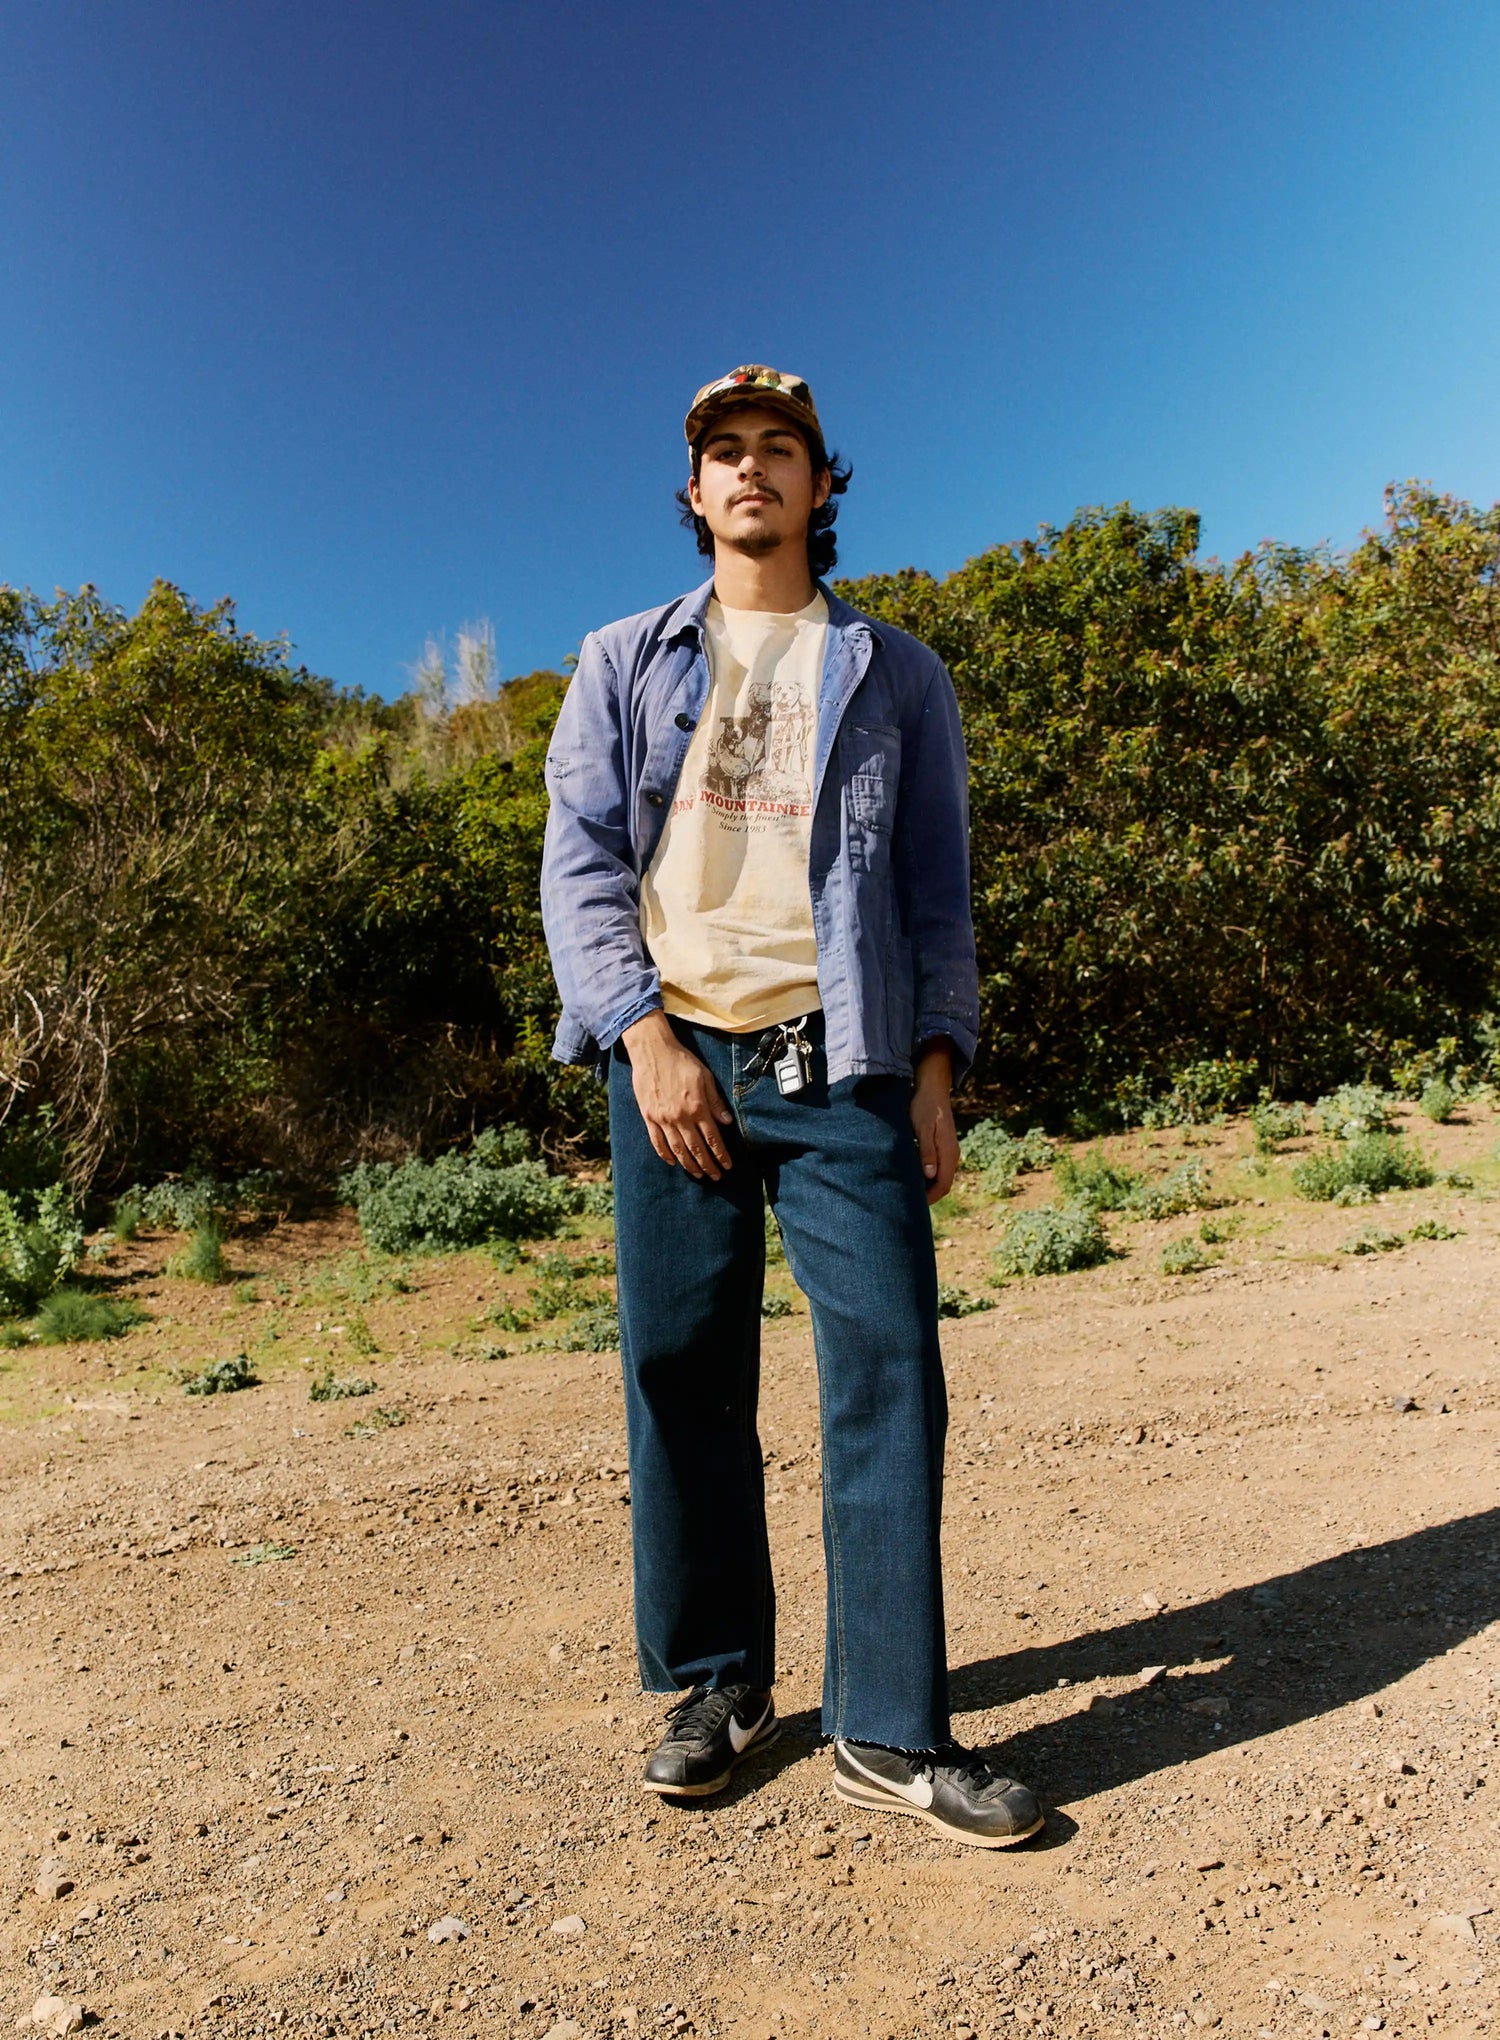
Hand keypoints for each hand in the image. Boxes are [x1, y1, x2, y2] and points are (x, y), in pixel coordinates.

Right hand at [622, 1011, 734, 1178]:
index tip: (727, 1166)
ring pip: (678, 1150)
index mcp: (697, 1107)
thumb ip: (715, 1102)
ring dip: (689, 1165)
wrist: (653, 1052)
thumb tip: (727, 1123)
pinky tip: (673, 1162)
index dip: (721, 1154)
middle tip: (716, 1176)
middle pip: (696, 1149)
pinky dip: (665, 1155)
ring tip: (698, 1175)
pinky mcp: (648, 1117)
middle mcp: (680, 1117)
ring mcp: (663, 1119)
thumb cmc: (682, 1061)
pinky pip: (657, 1142)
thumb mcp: (705, 1078)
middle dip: (708, 1165)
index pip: (712, 1138)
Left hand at [911, 1039, 958, 1204]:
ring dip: (926, 1186)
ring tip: (907, 1193)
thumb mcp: (922, 1128)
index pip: (943, 1184)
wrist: (932, 1088)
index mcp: (949, 1152)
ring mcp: (948, 1150)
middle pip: (942, 1184)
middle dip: (928, 1196)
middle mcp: (951, 1154)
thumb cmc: (924, 1107)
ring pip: (939, 1176)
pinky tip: (911, 1176)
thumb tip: (929, 1175)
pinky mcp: (941, 1146)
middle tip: (908, 1204)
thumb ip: (926, 1151)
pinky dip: (926, 1176)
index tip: (913, 1207)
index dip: (930, 1198)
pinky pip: (937, 1167)